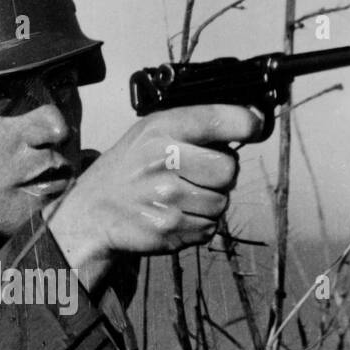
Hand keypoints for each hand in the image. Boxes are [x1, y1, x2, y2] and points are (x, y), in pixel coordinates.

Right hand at [46, 103, 262, 290]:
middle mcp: (163, 162)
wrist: (94, 212)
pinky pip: (209, 227)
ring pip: (221, 202)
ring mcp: (166, 199)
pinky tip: (176, 215)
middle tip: (199, 175)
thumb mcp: (152, 132)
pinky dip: (198, 225)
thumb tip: (253, 120)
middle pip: (229, 169)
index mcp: (160, 130)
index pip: (219, 118)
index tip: (255, 127)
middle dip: (222, 174)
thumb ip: (197, 123)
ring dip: (209, 203)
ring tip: (182, 197)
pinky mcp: (170, 230)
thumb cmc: (130, 169)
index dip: (247, 123)